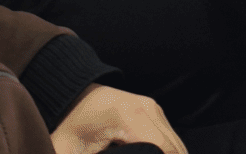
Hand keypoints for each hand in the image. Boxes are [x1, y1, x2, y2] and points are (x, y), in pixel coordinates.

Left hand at [49, 85, 183, 154]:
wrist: (74, 94)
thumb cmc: (70, 126)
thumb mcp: (68, 150)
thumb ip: (71, 156)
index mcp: (129, 117)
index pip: (161, 151)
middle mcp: (147, 109)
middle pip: (174, 150)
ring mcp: (154, 108)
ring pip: (176, 145)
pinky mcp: (156, 112)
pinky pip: (171, 139)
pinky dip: (168, 154)